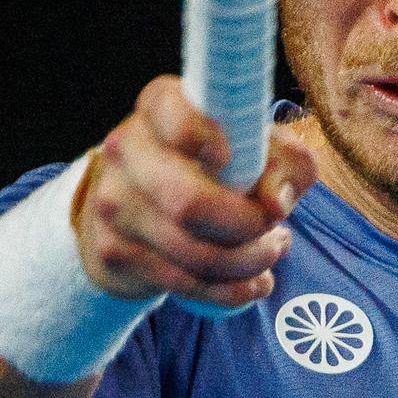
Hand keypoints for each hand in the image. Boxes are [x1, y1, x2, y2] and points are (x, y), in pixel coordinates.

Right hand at [75, 75, 316, 309]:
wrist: (142, 208)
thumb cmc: (215, 168)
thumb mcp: (259, 150)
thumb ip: (285, 162)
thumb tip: (274, 203)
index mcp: (160, 107)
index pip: (173, 113)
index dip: (204, 136)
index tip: (229, 157)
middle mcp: (126, 149)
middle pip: (190, 204)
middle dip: (249, 227)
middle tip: (276, 229)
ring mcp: (112, 202)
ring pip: (194, 253)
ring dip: (249, 262)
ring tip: (271, 251)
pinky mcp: (113, 251)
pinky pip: (184, 283)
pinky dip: (231, 290)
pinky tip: (254, 281)